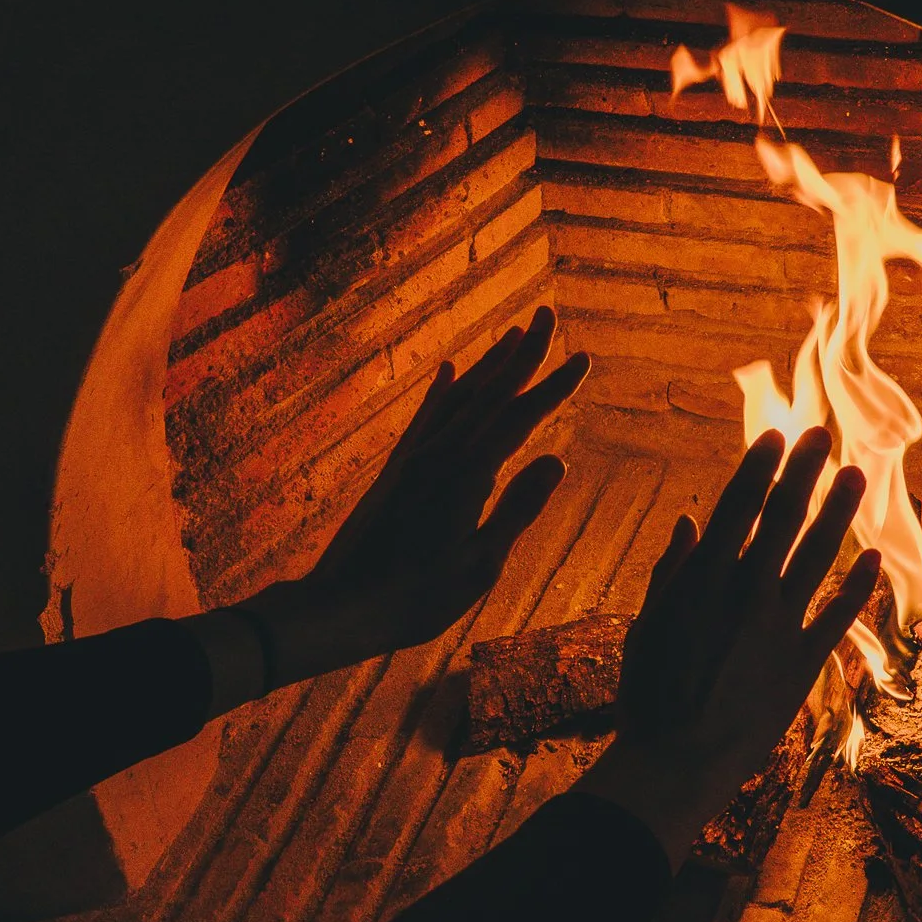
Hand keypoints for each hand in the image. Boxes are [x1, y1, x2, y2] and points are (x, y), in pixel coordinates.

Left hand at [208, 307, 587, 698]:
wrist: (338, 606)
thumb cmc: (414, 598)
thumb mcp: (479, 566)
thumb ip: (517, 510)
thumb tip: (556, 462)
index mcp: (466, 479)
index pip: (518, 420)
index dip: (554, 388)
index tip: (583, 358)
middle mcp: (438, 457)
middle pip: (488, 393)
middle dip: (523, 354)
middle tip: (546, 315)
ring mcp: (412, 460)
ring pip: (457, 398)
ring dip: (488, 364)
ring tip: (512, 335)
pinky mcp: (394, 471)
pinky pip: (423, 417)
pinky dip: (441, 390)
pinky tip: (450, 370)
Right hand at [580, 426, 880, 868]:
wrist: (676, 763)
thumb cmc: (648, 695)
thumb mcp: (647, 626)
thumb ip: (671, 571)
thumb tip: (688, 521)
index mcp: (701, 579)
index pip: (737, 506)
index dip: (760, 465)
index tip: (775, 433)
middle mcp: (745, 593)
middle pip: (782, 518)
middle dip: (803, 471)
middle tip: (822, 435)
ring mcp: (778, 627)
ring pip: (817, 556)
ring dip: (838, 513)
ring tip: (855, 476)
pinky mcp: (802, 664)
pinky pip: (837, 616)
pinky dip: (857, 586)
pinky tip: (873, 557)